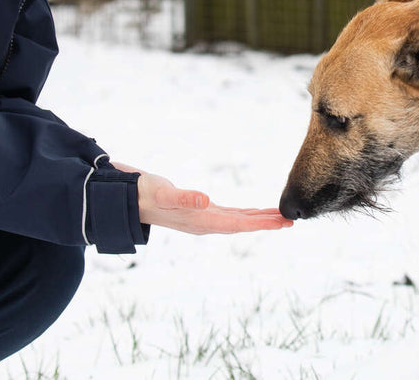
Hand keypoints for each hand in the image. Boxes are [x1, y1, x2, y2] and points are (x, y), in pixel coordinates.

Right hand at [112, 162, 293, 235]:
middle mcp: (204, 222)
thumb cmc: (144, 194)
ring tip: (279, 218)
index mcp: (200, 220)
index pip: (238, 224)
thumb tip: (204, 201)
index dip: (261, 223)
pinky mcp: (199, 210)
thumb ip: (183, 198)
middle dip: (266, 222)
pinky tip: (251, 212)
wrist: (126, 197)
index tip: (282, 223)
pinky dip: (244, 213)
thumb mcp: (163, 193)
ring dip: (258, 219)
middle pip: (242, 224)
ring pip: (237, 220)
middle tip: (291, 221)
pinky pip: (229, 214)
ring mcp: (202, 217)